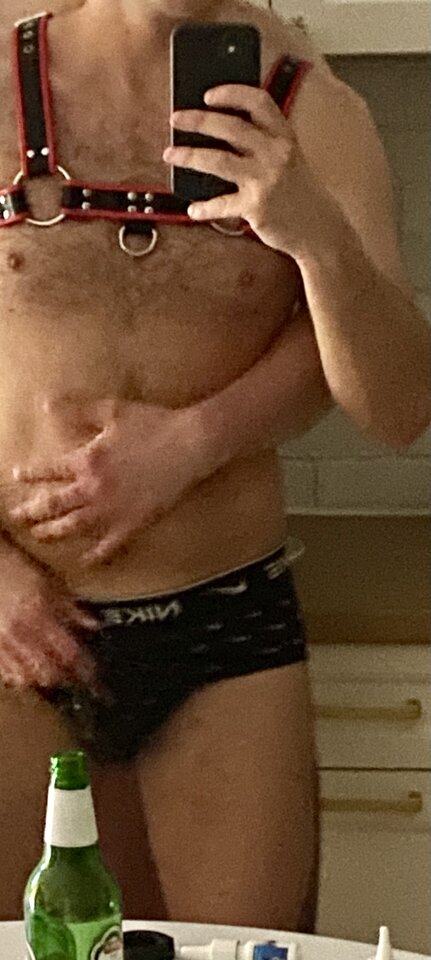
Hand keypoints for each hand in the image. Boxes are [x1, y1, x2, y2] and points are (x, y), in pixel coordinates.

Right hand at [0, 538, 97, 688]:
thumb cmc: (16, 567)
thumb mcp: (50, 582)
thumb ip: (71, 607)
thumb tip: (94, 624)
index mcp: (40, 613)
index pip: (69, 652)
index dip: (84, 668)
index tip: (94, 676)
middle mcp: (20, 631)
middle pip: (48, 671)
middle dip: (64, 677)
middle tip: (73, 673)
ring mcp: (1, 641)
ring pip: (26, 677)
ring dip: (42, 678)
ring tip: (51, 672)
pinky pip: (5, 673)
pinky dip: (18, 677)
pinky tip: (26, 670)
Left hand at [9, 401, 204, 565]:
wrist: (191, 444)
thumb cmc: (153, 423)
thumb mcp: (112, 410)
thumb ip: (78, 409)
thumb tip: (46, 404)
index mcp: (87, 460)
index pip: (49, 470)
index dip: (30, 473)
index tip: (17, 475)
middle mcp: (94, 489)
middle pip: (54, 504)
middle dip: (32, 511)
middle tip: (16, 516)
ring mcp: (114, 509)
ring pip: (75, 527)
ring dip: (54, 532)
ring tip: (40, 535)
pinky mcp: (135, 522)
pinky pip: (110, 544)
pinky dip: (96, 555)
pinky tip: (85, 560)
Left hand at [165, 82, 330, 254]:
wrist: (322, 231)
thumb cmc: (302, 195)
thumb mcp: (291, 161)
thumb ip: (266, 145)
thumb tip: (223, 134)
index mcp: (285, 137)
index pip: (259, 102)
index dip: (232, 93)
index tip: (208, 94)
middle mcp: (276, 154)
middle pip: (230, 126)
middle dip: (198, 120)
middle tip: (176, 119)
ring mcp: (265, 180)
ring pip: (217, 160)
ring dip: (189, 156)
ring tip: (170, 155)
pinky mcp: (256, 207)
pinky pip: (221, 204)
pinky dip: (204, 208)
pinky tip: (193, 209)